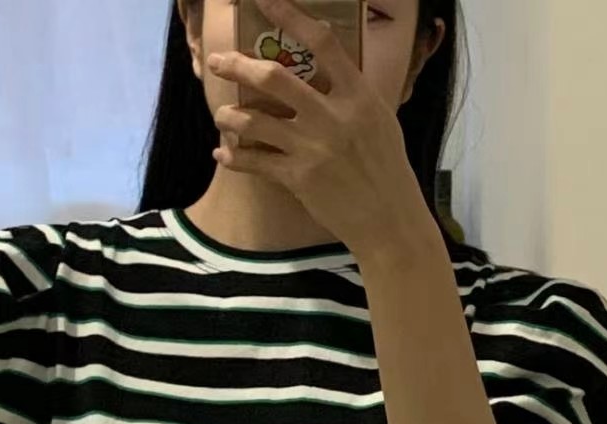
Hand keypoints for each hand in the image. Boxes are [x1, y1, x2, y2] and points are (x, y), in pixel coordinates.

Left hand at [207, 0, 438, 260]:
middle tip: (218, 62)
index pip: (322, 43)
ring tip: (221, 115)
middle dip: (238, 67)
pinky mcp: (298, 179)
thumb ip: (351, 93)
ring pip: (255, 123)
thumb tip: (327, 68)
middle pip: (273, 79)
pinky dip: (233, 158)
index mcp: (357, 96)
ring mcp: (313, 149)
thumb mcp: (379, 119)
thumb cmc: (386, 167)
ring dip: (230, 117)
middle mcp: (332, 118)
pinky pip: (255, 163)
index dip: (290, 15)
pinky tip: (222, 154)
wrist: (388, 219)